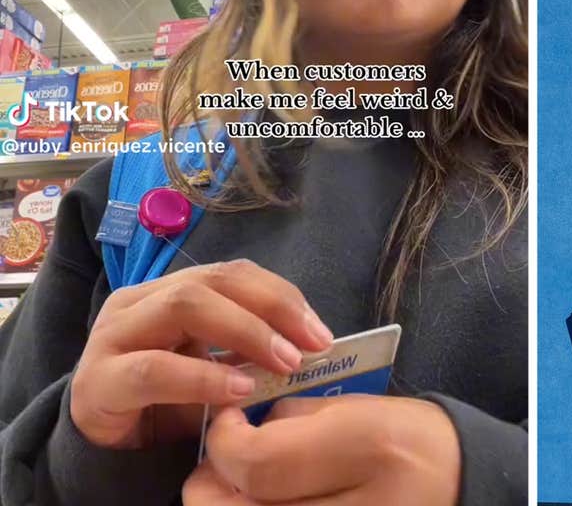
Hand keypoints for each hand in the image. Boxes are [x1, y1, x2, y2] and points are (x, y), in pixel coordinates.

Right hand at [71, 260, 334, 448]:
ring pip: (184, 307)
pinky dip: (203, 377)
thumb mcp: (215, 369)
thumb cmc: (167, 402)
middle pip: (214, 281)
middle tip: (310, 347)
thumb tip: (311, 347)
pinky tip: (238, 390)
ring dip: (245, 332)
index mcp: (173, 292)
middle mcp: (141, 302)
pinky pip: (154, 368)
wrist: (105, 447)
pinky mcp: (98, 380)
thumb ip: (251, 352)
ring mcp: (115, 335)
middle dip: (271, 308)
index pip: (234, 274)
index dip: (283, 297)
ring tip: (283, 363)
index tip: (322, 333)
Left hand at [182, 395, 460, 504]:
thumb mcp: (360, 410)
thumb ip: (291, 418)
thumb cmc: (414, 438)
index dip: (223, 440)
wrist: (462, 483)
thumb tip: (236, 428)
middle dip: (210, 483)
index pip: (255, 462)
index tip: (230, 422)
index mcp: (366, 450)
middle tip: (225, 460)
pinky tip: (268, 502)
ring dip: (227, 505)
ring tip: (244, 484)